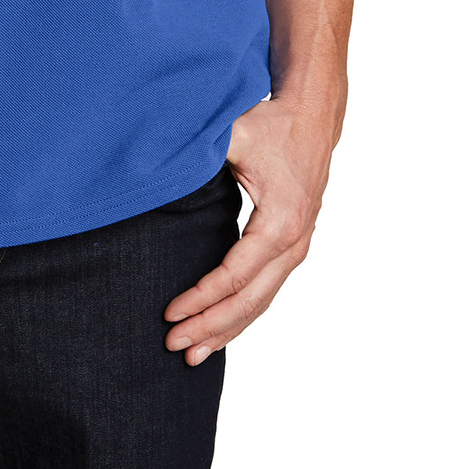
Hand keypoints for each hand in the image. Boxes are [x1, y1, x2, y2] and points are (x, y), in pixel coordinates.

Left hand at [161, 95, 337, 364]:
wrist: (313, 116)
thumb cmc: (272, 123)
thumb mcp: (235, 134)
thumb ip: (199, 152)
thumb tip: (155, 165)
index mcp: (280, 222)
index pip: (234, 275)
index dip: (201, 298)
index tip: (169, 312)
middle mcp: (294, 242)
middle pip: (250, 300)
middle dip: (211, 326)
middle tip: (175, 346)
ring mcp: (298, 246)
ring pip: (262, 302)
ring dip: (228, 329)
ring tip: (195, 352)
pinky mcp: (294, 245)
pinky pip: (268, 289)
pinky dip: (244, 313)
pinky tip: (222, 329)